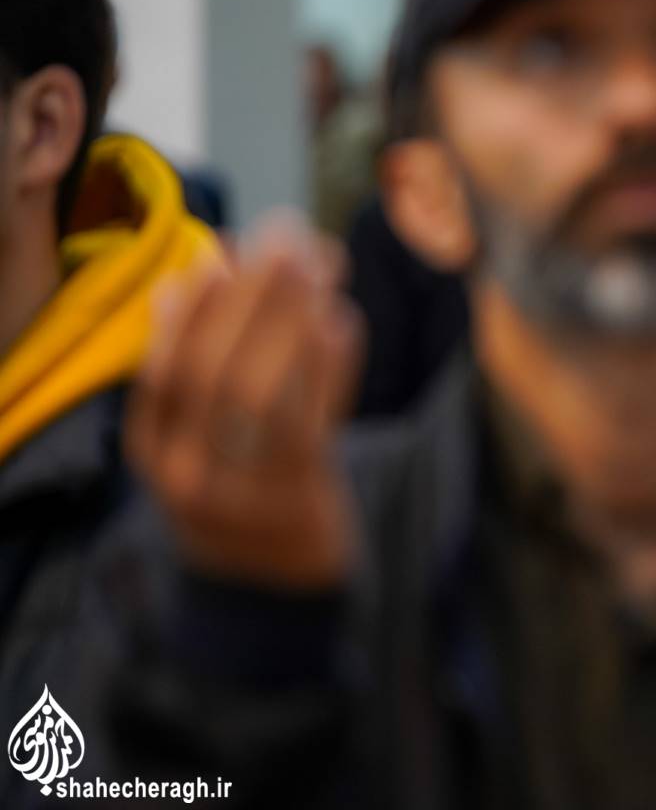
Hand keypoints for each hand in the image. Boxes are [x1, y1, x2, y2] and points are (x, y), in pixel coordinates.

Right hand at [126, 217, 363, 588]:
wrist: (274, 581)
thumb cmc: (240, 479)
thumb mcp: (202, 434)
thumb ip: (204, 360)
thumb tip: (210, 263)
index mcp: (154, 455)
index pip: (163, 375)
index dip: (190, 310)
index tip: (217, 253)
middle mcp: (188, 478)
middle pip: (212, 375)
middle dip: (250, 296)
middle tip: (286, 234)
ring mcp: (244, 493)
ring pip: (261, 396)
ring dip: (292, 319)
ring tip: (320, 263)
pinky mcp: (300, 497)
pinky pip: (311, 423)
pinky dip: (327, 366)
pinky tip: (341, 320)